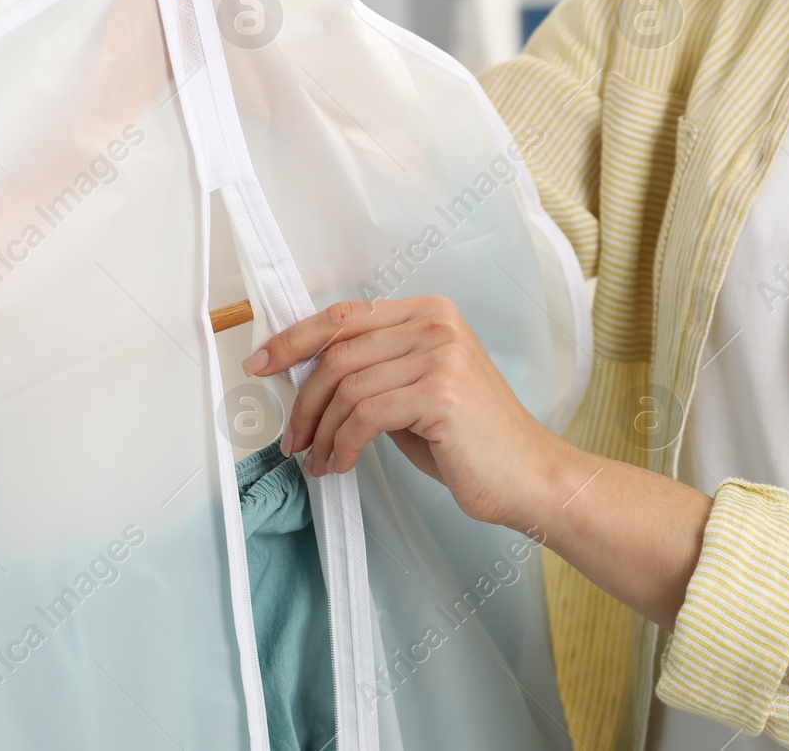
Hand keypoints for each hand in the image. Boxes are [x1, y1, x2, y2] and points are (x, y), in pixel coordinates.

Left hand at [243, 296, 567, 527]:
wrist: (528, 476)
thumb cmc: (471, 441)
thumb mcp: (417, 390)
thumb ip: (374, 371)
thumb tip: (306, 377)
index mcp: (429, 312)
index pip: (343, 316)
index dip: (293, 339)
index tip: (260, 364)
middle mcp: (436, 324)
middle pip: (337, 351)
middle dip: (302, 399)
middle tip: (291, 436)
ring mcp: (441, 355)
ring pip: (346, 387)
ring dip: (322, 430)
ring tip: (319, 459)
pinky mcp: (441, 393)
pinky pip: (365, 415)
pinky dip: (344, 444)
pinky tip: (342, 465)